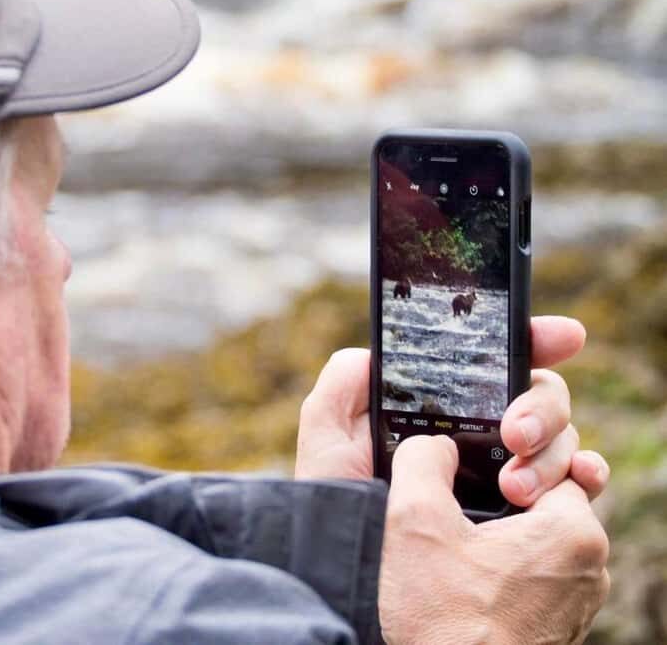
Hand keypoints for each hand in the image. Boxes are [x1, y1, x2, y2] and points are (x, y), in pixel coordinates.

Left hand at [295, 316, 608, 504]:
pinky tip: (581, 480)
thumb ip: (339, 389)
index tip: (561, 337)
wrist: (364, 581)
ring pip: (558, 433)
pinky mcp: (528, 512)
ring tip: (516, 488)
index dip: (530, 342)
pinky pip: (578, 480)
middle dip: (541, 405)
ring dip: (552, 449)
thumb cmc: (340, 509)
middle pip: (535, 394)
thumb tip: (373, 353)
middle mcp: (479, 434)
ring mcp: (507, 470)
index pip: (492, 363)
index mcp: (440, 410)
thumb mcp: (327, 445)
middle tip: (515, 434)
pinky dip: (589, 473)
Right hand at [379, 436, 609, 644]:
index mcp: (574, 534)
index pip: (557, 459)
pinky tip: (468, 574)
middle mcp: (589, 569)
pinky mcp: (554, 626)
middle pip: (552, 496)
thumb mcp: (413, 516)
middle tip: (470, 507)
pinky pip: (536, 573)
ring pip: (542, 536)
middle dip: (511, 490)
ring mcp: (574, 602)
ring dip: (506, 530)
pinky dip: (506, 564)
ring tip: (462, 545)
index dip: (515, 454)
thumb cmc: (437, 620)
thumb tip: (435, 446)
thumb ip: (423, 457)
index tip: (485, 473)